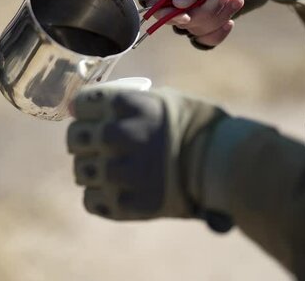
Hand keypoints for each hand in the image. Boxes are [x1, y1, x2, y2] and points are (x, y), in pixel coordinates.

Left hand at [66, 86, 227, 220]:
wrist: (228, 167)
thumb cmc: (200, 128)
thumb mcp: (167, 100)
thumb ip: (130, 103)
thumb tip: (98, 108)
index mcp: (130, 105)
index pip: (82, 104)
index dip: (83, 111)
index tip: (90, 117)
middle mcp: (121, 135)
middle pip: (75, 138)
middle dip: (83, 143)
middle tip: (98, 147)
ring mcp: (123, 172)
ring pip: (81, 171)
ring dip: (90, 171)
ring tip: (110, 172)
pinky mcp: (129, 204)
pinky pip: (92, 201)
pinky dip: (99, 198)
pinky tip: (117, 193)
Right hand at [152, 0, 244, 48]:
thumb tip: (179, 4)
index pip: (152, 0)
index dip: (166, 12)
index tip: (186, 15)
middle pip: (175, 18)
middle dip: (203, 12)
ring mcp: (190, 8)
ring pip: (192, 29)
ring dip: (216, 17)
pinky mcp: (206, 20)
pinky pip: (202, 39)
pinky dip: (216, 34)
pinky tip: (230, 22)